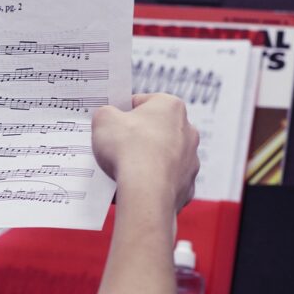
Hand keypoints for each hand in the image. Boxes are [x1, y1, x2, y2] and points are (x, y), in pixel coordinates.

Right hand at [92, 94, 199, 209]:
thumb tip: (106, 118)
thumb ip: (105, 113)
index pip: (141, 102)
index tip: (111, 124)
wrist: (146, 191)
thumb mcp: (103, 119)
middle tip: (114, 146)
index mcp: (170, 106)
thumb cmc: (129, 150)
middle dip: (135, 137)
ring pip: (161, 156)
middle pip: (154, 129)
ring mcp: (190, 158)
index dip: (122, 113)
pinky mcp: (187, 184)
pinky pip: (165, 180)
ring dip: (144, 160)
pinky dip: (152, 182)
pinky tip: (136, 185)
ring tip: (122, 169)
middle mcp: (187, 130)